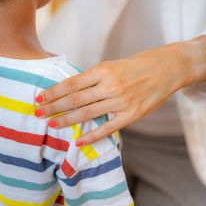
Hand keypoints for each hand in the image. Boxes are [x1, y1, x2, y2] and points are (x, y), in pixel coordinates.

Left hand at [35, 36, 205, 145]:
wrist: (168, 68)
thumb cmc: (137, 64)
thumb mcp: (112, 64)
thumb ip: (93, 78)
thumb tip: (71, 90)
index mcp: (103, 70)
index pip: (72, 83)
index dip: (53, 92)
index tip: (40, 97)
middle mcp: (110, 86)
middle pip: (75, 99)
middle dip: (54, 107)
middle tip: (38, 112)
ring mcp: (121, 101)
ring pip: (87, 114)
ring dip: (67, 120)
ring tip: (51, 124)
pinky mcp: (132, 115)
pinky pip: (108, 128)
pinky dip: (92, 136)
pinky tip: (78, 141)